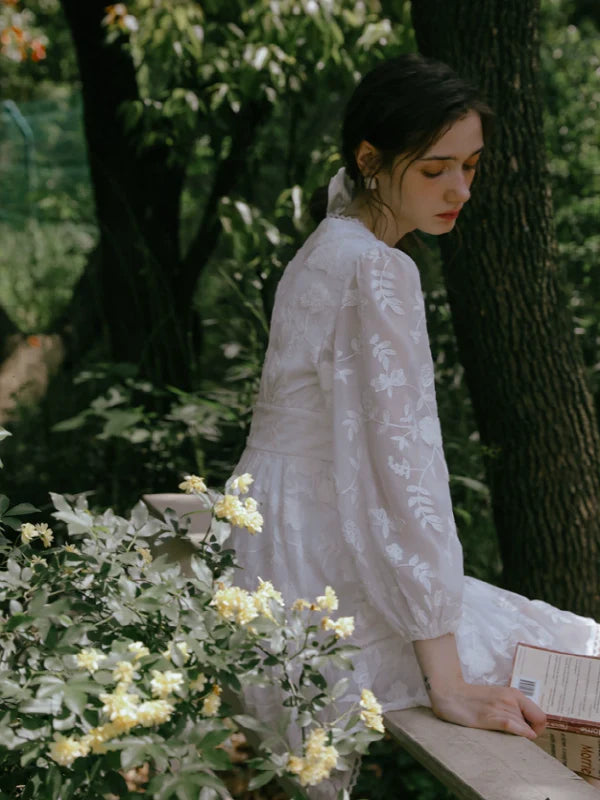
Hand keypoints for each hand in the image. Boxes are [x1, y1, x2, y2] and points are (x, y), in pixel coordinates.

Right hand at [412, 633, 545, 738]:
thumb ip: (512, 708)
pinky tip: (512, 738)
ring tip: (504, 736)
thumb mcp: (497, 699)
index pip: (541, 716)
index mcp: (514, 694)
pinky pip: (513, 727)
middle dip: (530, 734)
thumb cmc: (473, 699)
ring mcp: (501, 707)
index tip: (527, 734)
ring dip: (520, 737)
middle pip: (536, 724)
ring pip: (525, 728)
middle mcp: (511, 699)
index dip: (538, 729)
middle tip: (515, 737)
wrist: (450, 694)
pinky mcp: (490, 716)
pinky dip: (519, 734)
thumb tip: (527, 727)